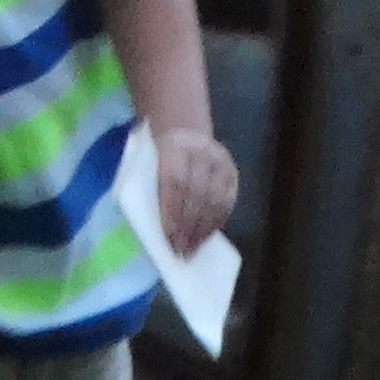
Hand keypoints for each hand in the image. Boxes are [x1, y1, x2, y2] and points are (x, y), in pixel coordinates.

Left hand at [149, 126, 238, 255]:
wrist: (184, 130)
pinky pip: (227, 202)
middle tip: (179, 249)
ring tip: (191, 249)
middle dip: (187, 226)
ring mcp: (221, 162)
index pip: (176, 182)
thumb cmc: (158, 152)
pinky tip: (204, 238)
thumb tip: (151, 224)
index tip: (168, 236)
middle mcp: (202, 152)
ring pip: (215, 200)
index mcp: (175, 146)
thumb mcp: (147, 159)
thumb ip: (149, 185)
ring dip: (202, 229)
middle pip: (197, 194)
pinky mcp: (232, 173)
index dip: (173, 211)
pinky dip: (215, 223)